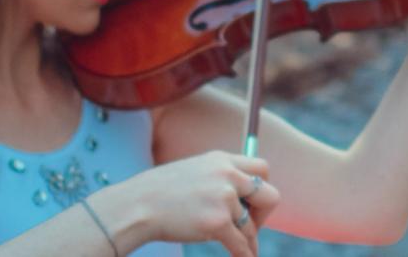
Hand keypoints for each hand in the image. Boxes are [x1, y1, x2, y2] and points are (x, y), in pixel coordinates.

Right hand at [127, 150, 279, 256]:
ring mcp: (223, 198)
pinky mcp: (217, 223)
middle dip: (262, 214)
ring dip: (247, 238)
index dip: (260, 187)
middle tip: (249, 225)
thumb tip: (245, 198)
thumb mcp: (194, 171)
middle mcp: (226, 175)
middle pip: (269, 194)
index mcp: (221, 159)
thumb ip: (220, 177)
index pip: (262, 168)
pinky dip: (243, 255)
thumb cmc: (161, 192)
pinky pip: (242, 245)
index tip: (250, 202)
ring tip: (239, 245)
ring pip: (252, 226)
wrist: (138, 205)